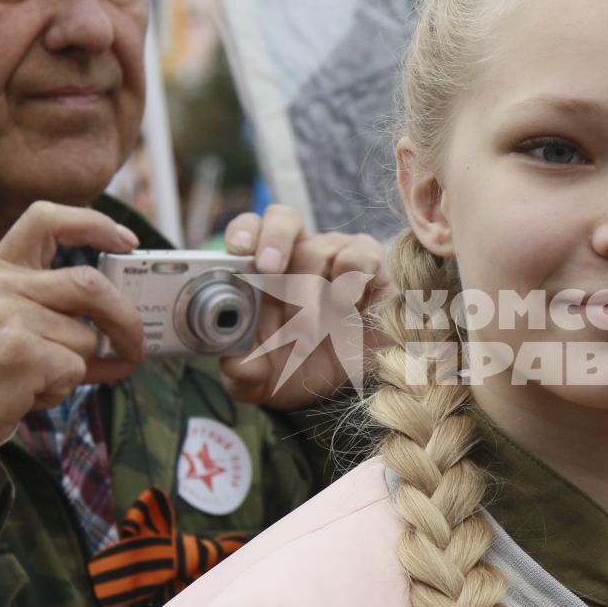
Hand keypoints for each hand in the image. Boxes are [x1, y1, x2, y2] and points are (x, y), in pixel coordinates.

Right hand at [0, 202, 146, 448]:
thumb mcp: (1, 323)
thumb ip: (54, 313)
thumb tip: (122, 332)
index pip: (46, 219)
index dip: (93, 223)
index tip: (127, 241)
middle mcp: (0, 285)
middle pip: (90, 284)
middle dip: (125, 318)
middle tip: (135, 344)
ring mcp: (9, 317)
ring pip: (86, 337)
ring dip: (77, 368)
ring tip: (39, 379)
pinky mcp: (22, 352)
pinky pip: (74, 368)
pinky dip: (62, 388)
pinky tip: (29, 393)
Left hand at [221, 204, 388, 409]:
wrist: (343, 388)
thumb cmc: (294, 369)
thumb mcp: (260, 380)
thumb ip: (242, 371)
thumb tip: (236, 364)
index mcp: (261, 269)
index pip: (250, 228)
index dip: (244, 232)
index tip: (237, 250)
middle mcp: (298, 253)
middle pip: (283, 218)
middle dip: (273, 240)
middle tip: (267, 270)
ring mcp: (336, 254)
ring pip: (318, 249)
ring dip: (308, 295)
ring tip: (307, 336)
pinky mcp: (371, 265)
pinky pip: (359, 257)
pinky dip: (348, 285)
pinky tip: (344, 313)